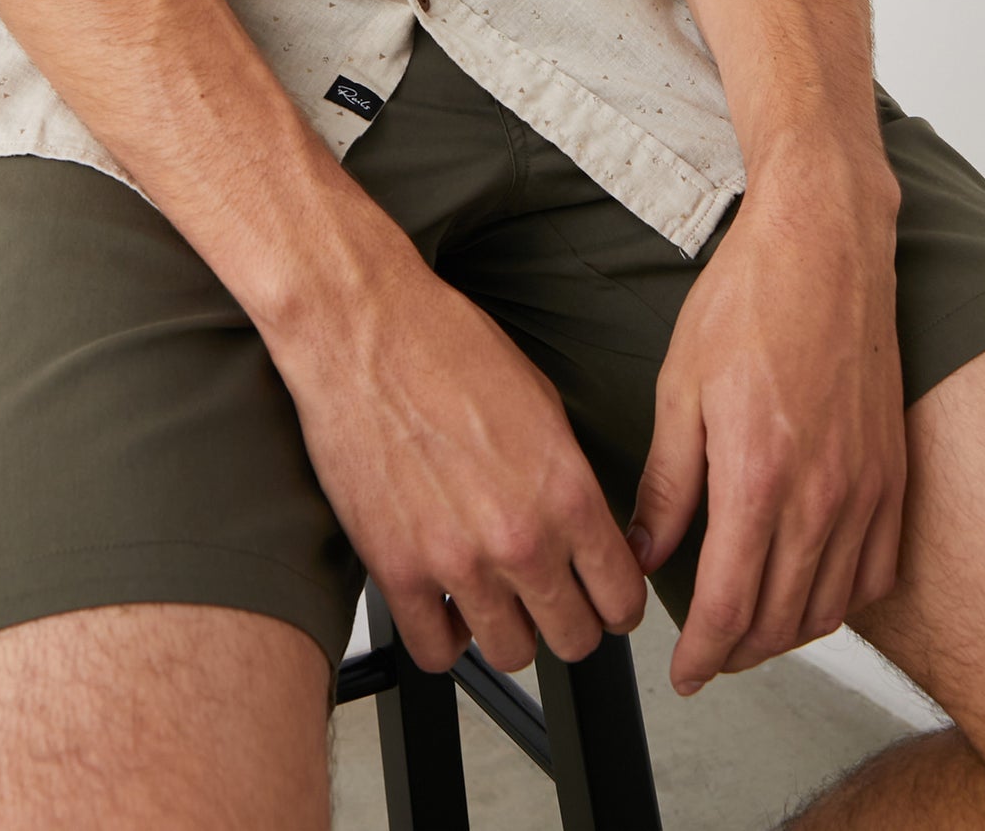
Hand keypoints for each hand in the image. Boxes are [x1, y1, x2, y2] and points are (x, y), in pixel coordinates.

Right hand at [272, 259, 647, 675]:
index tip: (604, 599)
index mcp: (567, 492)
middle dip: (570, 621)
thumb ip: (568, 480)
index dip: (616, 603)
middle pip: (574, 637)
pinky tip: (444, 604)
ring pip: (510, 652)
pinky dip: (445, 637)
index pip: (621, 596)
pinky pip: (435, 651)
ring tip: (495, 598)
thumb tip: (583, 528)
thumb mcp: (541, 402)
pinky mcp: (396, 570)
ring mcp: (457, 562)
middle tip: (551, 600)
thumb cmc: (445, 347)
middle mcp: (520, 538)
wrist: (363, 331)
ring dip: (509, 631)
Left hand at [626, 164, 906, 697]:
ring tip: (752, 630)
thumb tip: (648, 551)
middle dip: (740, 653)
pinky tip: (815, 589)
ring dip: (791, 633)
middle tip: (708, 656)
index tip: (684, 672)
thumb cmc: (750, 299)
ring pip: (833, 605)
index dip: (703, 654)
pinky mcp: (894, 471)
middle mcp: (822, 494)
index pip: (731, 606)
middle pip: (783, 620)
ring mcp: (867, 486)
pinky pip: (878, 569)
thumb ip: (667, 483)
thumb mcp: (679, 387)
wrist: (824, 245)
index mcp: (759, 475)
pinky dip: (844, 598)